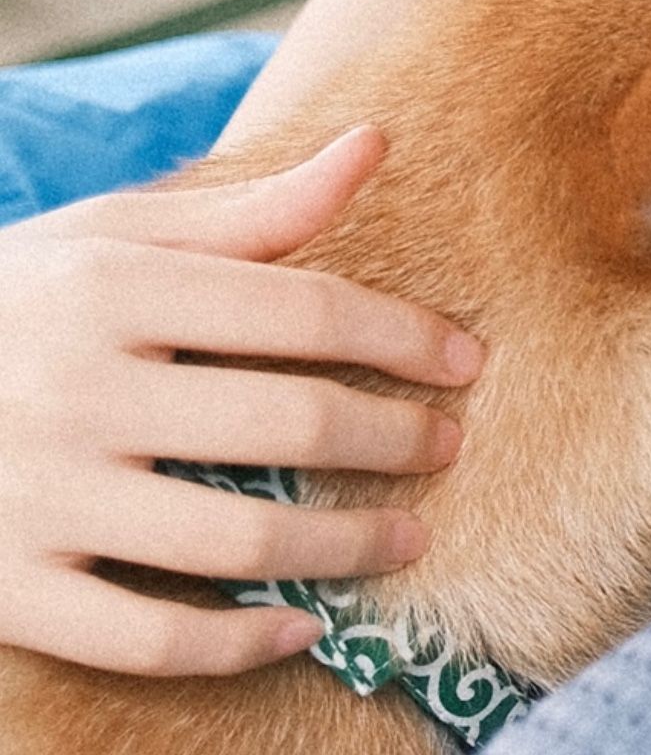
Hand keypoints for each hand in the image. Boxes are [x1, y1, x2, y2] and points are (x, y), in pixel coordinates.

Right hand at [0, 125, 483, 675]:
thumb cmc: (18, 306)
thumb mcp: (111, 240)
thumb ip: (250, 213)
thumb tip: (374, 143)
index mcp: (110, 290)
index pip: (304, 310)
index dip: (404, 337)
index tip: (467, 362)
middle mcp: (75, 390)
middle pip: (289, 420)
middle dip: (394, 437)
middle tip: (449, 446)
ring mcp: (37, 497)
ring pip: (236, 538)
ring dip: (347, 546)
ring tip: (407, 538)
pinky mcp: (7, 589)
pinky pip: (147, 636)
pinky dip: (236, 643)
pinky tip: (299, 628)